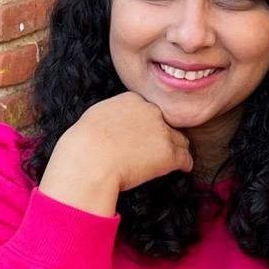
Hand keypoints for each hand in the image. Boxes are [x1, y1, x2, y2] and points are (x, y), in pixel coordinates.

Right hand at [39, 92, 192, 214]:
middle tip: (158, 148)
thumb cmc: (83, 143)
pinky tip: (183, 168)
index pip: (148, 110)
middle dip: (163, 135)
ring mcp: (162, 132)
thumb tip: (113, 123)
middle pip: (166, 123)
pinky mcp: (169, 154)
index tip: (145, 135)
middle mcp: (151, 112)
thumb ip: (112, 114)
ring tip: (175, 158)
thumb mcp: (95, 116)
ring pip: (179, 140)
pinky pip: (185, 158)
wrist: (89, 161)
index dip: (148, 124)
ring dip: (177, 148)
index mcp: (132, 100)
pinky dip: (185, 164)